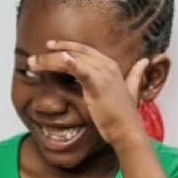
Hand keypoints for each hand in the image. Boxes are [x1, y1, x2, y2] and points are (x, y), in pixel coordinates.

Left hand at [27, 41, 152, 146]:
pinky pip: (74, 67)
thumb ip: (135, 76)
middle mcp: (106, 65)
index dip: (68, 46)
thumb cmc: (126, 117)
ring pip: (70, 57)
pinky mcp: (96, 83)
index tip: (52, 47)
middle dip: (55, 49)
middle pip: (75, 50)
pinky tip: (49, 59)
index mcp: (111, 66)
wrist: (128, 131)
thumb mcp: (131, 91)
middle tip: (39, 52)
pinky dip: (61, 61)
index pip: (85, 50)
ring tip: (32, 63)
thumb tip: (145, 62)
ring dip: (48, 59)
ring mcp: (101, 73)